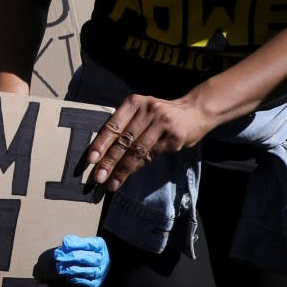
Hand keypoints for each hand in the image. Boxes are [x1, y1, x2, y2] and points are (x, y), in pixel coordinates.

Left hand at [54, 235, 109, 286]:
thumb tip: (66, 242)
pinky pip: (86, 283)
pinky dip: (76, 279)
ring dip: (71, 270)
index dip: (76, 244)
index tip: (64, 244)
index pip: (89, 244)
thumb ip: (73, 241)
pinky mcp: (96, 283)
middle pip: (87, 258)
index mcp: (99, 246)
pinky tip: (67, 276)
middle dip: (71, 257)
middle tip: (58, 257)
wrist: (96, 265)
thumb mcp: (82, 242)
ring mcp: (100, 271)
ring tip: (60, 267)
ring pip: (87, 272)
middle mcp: (102, 259)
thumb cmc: (86, 251)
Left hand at [87, 94, 211, 190]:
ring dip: (122, 169)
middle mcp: (147, 110)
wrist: (195, 111)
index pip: (113, 125)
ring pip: (137, 150)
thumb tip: (101, 152)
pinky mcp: (174, 137)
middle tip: (97, 177)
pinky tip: (127, 176)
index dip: (101, 143)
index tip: (90, 159)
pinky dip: (137, 167)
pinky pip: (151, 155)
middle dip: (109, 161)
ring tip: (110, 183)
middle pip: (124, 140)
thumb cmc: (160, 116)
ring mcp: (162, 123)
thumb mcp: (141, 112)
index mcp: (134, 103)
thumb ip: (124, 126)